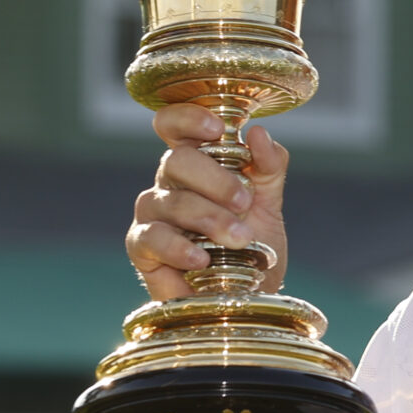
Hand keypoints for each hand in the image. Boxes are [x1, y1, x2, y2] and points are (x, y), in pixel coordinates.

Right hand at [125, 105, 289, 301]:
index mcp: (195, 163)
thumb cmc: (253, 245)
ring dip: (209, 219)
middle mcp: (169, 183)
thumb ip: (269, 167)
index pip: (174, 125)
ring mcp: (153, 214)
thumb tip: (259, 133)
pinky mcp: (142, 248)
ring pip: (170, 201)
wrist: (248, 294)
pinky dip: (179, 248)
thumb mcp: (269, 203)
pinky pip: (152, 238)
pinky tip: (202, 258)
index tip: (216, 128)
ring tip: (240, 239)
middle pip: (176, 161)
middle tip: (244, 202)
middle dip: (215, 179)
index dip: (188, 118)